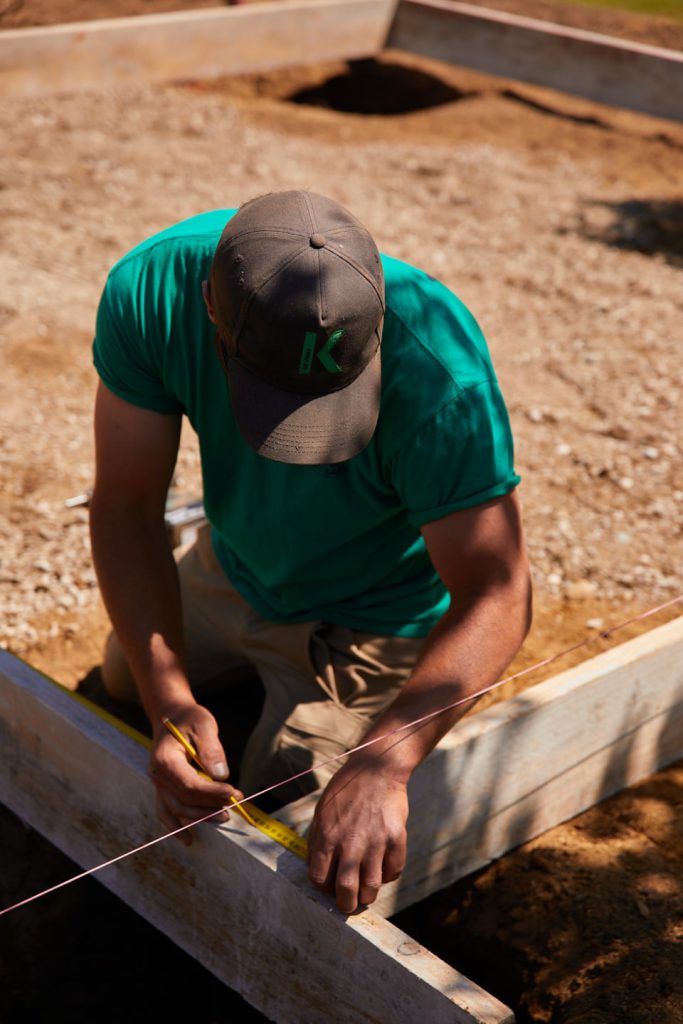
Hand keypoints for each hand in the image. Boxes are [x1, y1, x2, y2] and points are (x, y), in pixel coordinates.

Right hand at [150, 701, 241, 843]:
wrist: (171, 716)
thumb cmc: (189, 720)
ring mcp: (158, 785)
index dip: (212, 793)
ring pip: (176, 810)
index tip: (233, 792)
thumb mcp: (204, 725)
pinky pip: (166, 812)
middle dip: (210, 806)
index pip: (189, 785)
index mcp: (164, 760)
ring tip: (225, 817)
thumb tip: (220, 775)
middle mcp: (157, 776)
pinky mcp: (163, 789)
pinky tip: (189, 840)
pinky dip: (176, 827)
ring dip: (200, 817)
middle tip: (234, 802)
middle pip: (183, 801)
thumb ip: (211, 749)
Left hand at [307, 760, 407, 913]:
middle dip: (345, 904)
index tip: (329, 885)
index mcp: (327, 836)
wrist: (376, 769)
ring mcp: (375, 842)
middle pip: (346, 890)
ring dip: (367, 896)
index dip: (323, 888)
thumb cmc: (346, 790)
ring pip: (371, 888)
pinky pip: (393, 872)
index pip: (319, 879)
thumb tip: (315, 867)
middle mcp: (350, 842)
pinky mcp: (396, 838)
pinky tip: (382, 868)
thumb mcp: (322, 811)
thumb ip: (317, 840)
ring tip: (366, 892)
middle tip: (348, 903)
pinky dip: (387, 876)